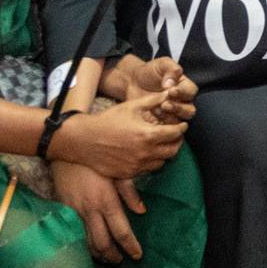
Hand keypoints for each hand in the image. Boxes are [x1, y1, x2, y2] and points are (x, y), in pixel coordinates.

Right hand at [50, 88, 185, 179]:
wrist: (84, 140)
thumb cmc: (107, 120)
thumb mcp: (131, 106)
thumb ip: (153, 100)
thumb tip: (169, 93)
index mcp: (148, 135)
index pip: (175, 134)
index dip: (181, 128)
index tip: (182, 125)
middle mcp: (145, 153)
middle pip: (173, 151)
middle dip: (177, 142)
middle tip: (174, 135)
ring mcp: (137, 165)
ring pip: (162, 162)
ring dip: (165, 153)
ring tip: (161, 144)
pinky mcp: (129, 174)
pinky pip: (147, 170)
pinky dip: (151, 162)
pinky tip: (147, 153)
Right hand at [51, 161, 146, 263]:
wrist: (66, 151)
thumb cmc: (96, 160)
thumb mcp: (118, 172)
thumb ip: (130, 192)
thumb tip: (142, 211)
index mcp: (107, 201)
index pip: (121, 232)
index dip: (130, 246)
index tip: (137, 255)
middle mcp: (91, 210)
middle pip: (103, 243)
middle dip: (113, 256)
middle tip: (121, 260)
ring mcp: (75, 212)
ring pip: (87, 243)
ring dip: (98, 254)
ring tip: (107, 258)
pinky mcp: (64, 211)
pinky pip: (75, 234)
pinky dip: (83, 244)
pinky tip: (89, 247)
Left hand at [128, 56, 196, 123]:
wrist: (132, 82)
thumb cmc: (149, 72)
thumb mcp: (161, 64)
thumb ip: (170, 69)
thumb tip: (172, 82)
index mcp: (184, 86)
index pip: (191, 91)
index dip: (183, 92)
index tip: (172, 90)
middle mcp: (182, 101)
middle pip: (189, 110)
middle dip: (179, 108)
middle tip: (165, 104)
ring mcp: (172, 113)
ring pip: (180, 120)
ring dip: (171, 116)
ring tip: (158, 109)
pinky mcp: (163, 121)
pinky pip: (167, 127)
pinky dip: (161, 124)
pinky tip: (152, 117)